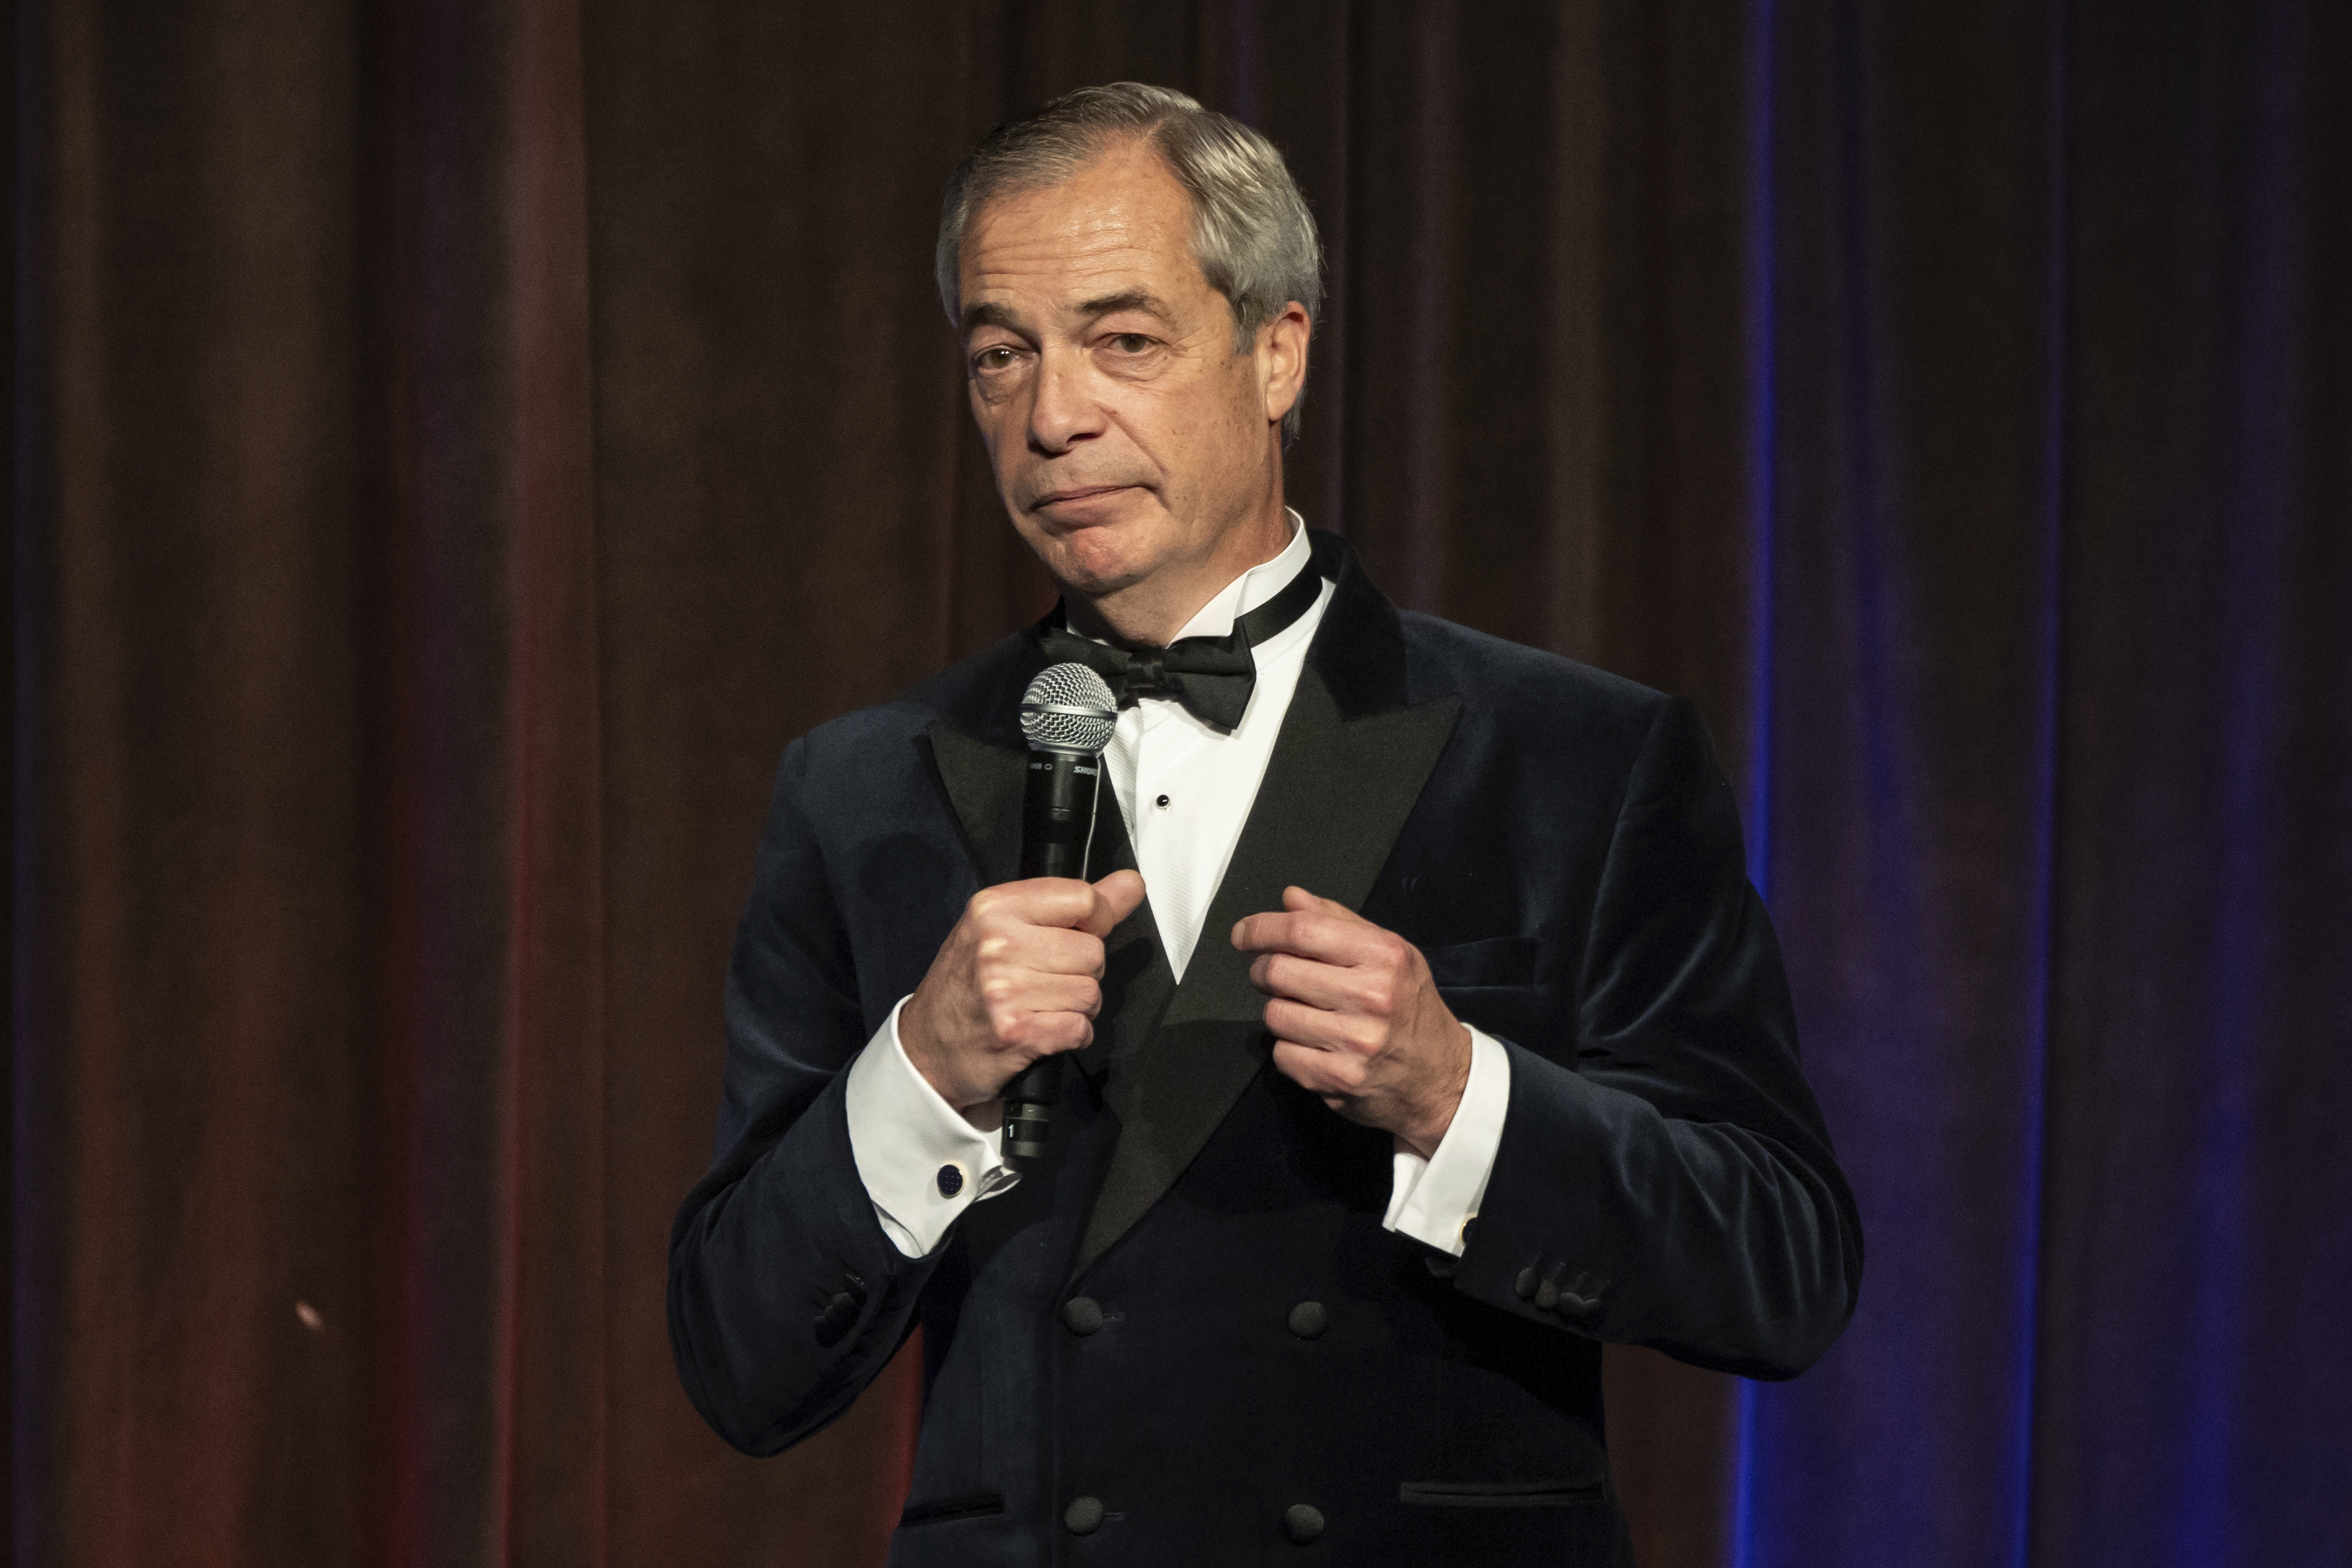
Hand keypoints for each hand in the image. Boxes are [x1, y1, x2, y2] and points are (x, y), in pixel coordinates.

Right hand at [900, 870, 1146, 1111]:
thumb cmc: (966, 986)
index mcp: (994, 908)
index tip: (1080, 933)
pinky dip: (1071, 1035)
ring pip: (1091, 992)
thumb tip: (1130, 884)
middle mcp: (998, 943)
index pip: (1083, 898)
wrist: (926, 1047)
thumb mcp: (1006, 928)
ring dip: (1077, 1007)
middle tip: (1046, 981)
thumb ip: (1073, 905)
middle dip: (1082, 972)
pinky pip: (1080, 1027)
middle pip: (1093, 951)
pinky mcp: (1018, 1030)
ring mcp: (1006, 988)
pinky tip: (1043, 1031)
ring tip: (1042, 1006)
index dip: (1096, 921)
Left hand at [1232, 886, 1472, 1158]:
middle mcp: (1372, 997)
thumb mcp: (1390, 954)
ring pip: (1274, 1014)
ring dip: (1279, 1010)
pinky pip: (1282, 1054)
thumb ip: (1338, 921)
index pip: (1302, 931)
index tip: (1243, 933)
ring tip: (1305, 1012)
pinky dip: (1289, 1048)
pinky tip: (1314, 1044)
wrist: (1441, 1077)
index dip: (1261, 928)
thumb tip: (1291, 898)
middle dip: (1264, 970)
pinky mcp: (1338, 1078)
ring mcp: (1355, 1042)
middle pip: (1278, 971)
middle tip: (1272, 974)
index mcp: (1383, 957)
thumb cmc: (1411, 1009)